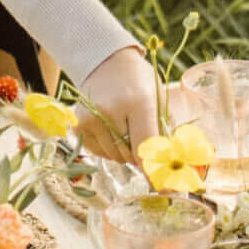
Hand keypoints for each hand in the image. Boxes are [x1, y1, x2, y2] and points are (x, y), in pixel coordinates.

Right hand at [75, 46, 159, 162]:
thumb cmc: (139, 81)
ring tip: (125, 126)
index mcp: (138, 102)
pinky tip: (111, 128)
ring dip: (124, 151)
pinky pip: (98, 152)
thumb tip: (169, 166)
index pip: (146, 147)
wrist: (107, 61)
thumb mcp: (158, 98)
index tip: (163, 188)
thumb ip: (164, 131)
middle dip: (140, 154)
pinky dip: (108, 148)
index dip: (155, 170)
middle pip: (130, 156)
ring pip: (114, 157)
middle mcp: (110, 110)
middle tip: (143, 136)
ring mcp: (91, 118)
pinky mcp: (78, 124)